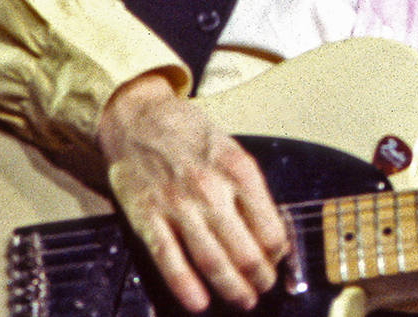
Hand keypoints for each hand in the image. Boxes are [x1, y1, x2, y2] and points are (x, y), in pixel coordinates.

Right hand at [97, 73, 290, 311]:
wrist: (138, 119)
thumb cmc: (188, 135)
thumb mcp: (231, 151)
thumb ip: (249, 190)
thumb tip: (270, 232)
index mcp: (239, 171)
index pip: (271, 229)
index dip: (278, 254)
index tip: (277, 261)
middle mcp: (211, 189)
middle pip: (246, 252)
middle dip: (260, 278)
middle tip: (263, 287)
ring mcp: (178, 205)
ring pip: (212, 261)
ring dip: (232, 289)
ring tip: (242, 300)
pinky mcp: (148, 218)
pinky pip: (170, 260)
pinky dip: (185, 286)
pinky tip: (199, 301)